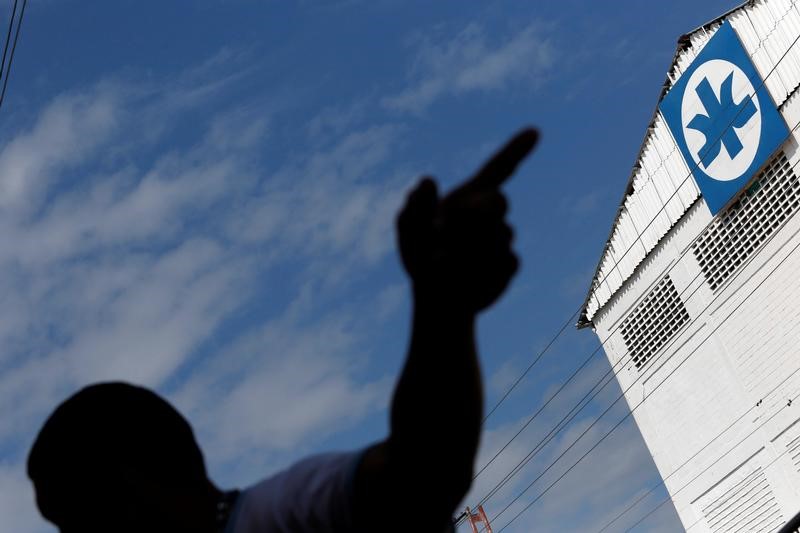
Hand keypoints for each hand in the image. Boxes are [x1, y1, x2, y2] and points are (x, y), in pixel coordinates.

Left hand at [397, 128, 538, 313]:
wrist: (438, 297)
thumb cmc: (421, 257)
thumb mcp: (410, 230)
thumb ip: (416, 206)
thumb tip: (426, 180)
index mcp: (469, 197)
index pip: (498, 169)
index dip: (516, 149)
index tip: (534, 131)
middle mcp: (489, 215)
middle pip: (499, 201)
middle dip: (479, 213)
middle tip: (456, 226)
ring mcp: (502, 238)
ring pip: (502, 234)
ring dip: (472, 249)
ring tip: (447, 262)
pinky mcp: (509, 263)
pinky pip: (508, 260)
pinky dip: (484, 269)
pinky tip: (468, 276)